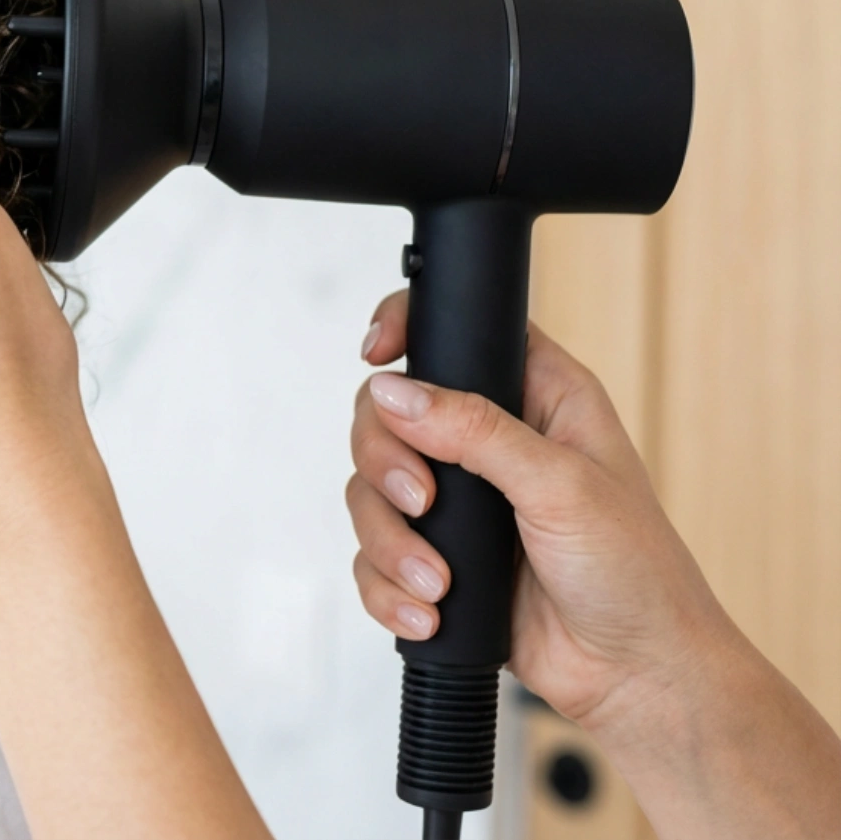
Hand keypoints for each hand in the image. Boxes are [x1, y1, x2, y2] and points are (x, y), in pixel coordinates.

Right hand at [351, 294, 840, 836]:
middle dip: (387, 464)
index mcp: (536, 398)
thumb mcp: (562, 487)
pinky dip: (388, 587)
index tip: (375, 352)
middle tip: (421, 503)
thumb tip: (394, 393)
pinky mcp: (437, 559)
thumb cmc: (636, 574)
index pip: (458, 333)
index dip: (409, 330)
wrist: (636, 676)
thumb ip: (475, 431)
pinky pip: (373, 558)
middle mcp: (489, 442)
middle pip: (386, 415)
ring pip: (370, 491)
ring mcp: (459, 503)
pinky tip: (429, 610)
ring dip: (391, 542)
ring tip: (437, 582)